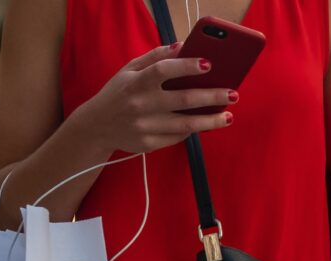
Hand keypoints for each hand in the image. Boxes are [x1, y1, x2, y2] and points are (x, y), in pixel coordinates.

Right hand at [73, 43, 235, 154]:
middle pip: (183, 100)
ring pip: (186, 125)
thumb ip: (155, 57)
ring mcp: (145, 127)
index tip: (209, 64)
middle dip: (212, 96)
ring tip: (228, 116)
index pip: (164, 70)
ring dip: (211, 121)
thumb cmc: (119, 93)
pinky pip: (177, 138)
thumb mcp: (129, 70)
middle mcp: (141, 105)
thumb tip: (183, 46)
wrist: (96, 126)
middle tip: (233, 93)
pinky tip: (206, 125)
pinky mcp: (149, 144)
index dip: (187, 66)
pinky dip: (193, 131)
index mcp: (136, 82)